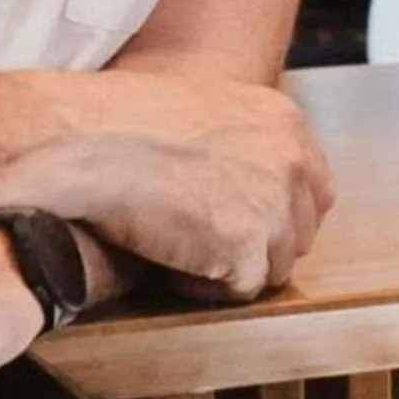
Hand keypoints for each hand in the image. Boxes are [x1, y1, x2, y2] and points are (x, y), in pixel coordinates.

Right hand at [24, 69, 332, 294]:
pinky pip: (241, 289)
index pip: (315, 190)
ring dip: (229, 267)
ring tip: (178, 249)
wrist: (83, 142)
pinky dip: (205, 286)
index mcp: (285, 123)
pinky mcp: (248, 245)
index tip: (241, 226)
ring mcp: (274, 204)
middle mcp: (291, 161)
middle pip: (299, 232)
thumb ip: (240, 142)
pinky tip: (169, 264)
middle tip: (203, 243)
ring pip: (273, 266)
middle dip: (256, 245)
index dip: (279, 216)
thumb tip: (243, 182)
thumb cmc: (120, 121)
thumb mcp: (201, 108)